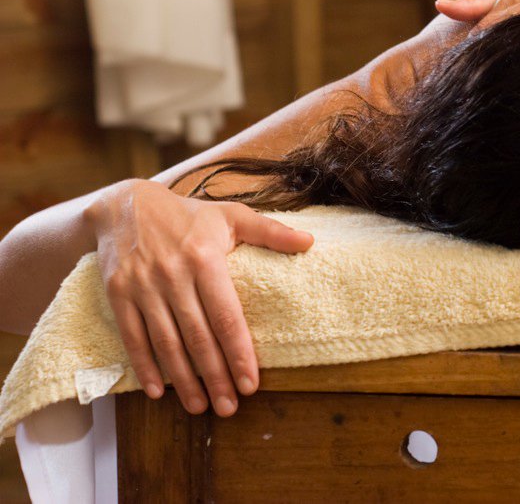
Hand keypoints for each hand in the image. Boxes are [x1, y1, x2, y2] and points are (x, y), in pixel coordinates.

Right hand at [87, 179, 313, 415]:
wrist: (125, 205)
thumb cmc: (188, 215)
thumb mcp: (231, 214)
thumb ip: (270, 231)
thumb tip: (310, 242)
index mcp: (205, 257)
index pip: (226, 315)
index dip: (239, 351)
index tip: (251, 383)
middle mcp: (173, 275)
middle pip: (198, 336)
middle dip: (215, 375)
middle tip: (230, 407)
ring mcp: (142, 287)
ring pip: (166, 342)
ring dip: (183, 379)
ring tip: (200, 406)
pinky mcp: (118, 294)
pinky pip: (132, 337)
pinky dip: (144, 367)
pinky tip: (158, 391)